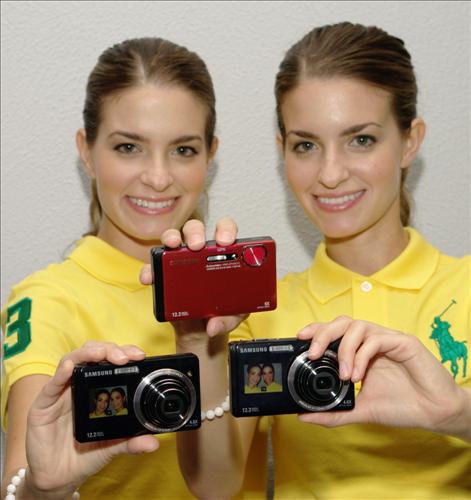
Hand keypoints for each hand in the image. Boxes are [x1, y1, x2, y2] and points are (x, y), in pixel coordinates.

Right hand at [24, 342, 158, 495]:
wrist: (58, 478)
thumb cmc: (85, 455)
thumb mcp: (112, 447)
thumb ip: (131, 442)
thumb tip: (154, 443)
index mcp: (98, 389)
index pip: (111, 361)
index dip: (125, 353)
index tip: (140, 355)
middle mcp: (80, 385)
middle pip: (94, 354)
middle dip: (110, 349)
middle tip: (125, 356)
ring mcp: (61, 392)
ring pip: (72, 360)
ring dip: (88, 353)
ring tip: (102, 353)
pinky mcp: (43, 405)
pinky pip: (52, 384)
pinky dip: (61, 372)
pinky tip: (70, 367)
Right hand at [140, 217, 246, 337]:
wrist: (202, 331)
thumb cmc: (222, 312)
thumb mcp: (233, 316)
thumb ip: (229, 319)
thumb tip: (214, 327)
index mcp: (223, 255)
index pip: (225, 231)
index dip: (226, 230)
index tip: (225, 241)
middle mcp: (200, 252)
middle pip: (196, 229)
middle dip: (196, 232)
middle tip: (198, 245)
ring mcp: (179, 261)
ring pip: (173, 238)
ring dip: (171, 237)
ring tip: (172, 246)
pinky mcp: (164, 275)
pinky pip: (153, 266)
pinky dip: (149, 269)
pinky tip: (150, 278)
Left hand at [297, 316, 469, 439]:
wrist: (435, 413)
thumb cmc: (401, 406)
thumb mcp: (359, 410)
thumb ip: (333, 412)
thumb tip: (303, 415)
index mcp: (359, 351)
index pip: (333, 332)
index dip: (316, 331)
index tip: (299, 339)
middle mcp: (371, 341)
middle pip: (341, 322)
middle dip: (322, 334)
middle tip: (312, 354)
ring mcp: (386, 339)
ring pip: (357, 326)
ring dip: (344, 349)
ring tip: (344, 375)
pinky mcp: (402, 341)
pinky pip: (375, 339)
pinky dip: (361, 356)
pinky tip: (359, 376)